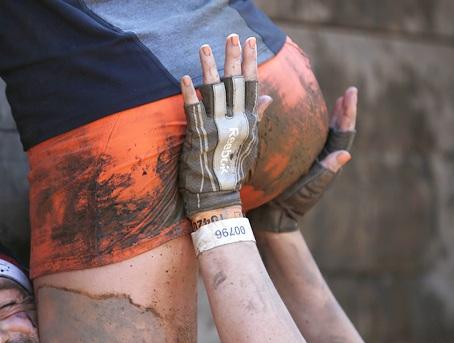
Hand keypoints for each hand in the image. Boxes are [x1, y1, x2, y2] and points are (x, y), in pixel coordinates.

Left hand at [179, 34, 270, 219]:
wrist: (219, 197)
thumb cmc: (233, 171)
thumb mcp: (251, 143)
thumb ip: (257, 117)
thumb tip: (268, 97)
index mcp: (249, 122)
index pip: (251, 86)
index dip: (250, 63)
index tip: (249, 43)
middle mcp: (236, 122)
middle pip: (235, 83)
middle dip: (233, 57)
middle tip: (231, 35)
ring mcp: (218, 128)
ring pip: (214, 91)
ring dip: (209, 67)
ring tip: (204, 46)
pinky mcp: (200, 136)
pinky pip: (193, 110)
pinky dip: (190, 93)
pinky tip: (184, 77)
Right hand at [248, 87, 357, 231]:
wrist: (273, 216)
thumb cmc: (290, 203)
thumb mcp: (308, 188)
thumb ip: (325, 172)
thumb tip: (346, 154)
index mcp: (326, 163)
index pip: (342, 134)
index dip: (347, 113)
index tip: (349, 93)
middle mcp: (321, 160)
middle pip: (338, 132)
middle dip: (343, 112)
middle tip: (348, 94)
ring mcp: (311, 161)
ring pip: (326, 135)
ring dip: (332, 118)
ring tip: (337, 102)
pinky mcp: (298, 164)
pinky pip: (310, 141)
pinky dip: (313, 127)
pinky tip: (306, 118)